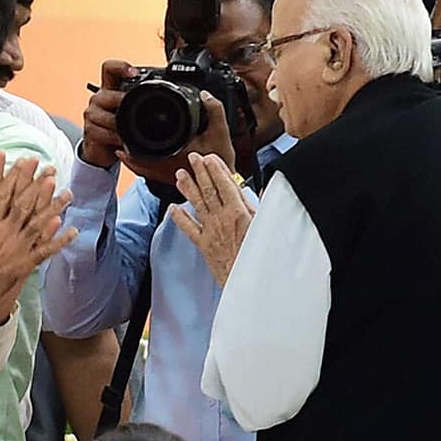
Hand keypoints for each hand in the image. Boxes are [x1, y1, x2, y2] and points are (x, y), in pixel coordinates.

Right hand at [0, 152, 77, 326]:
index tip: (21, 160)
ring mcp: (17, 248)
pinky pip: (46, 251)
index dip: (11, 175)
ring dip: (54, 207)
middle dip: (37, 184)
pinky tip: (72, 229)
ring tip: (68, 193)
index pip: (1, 194)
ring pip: (39, 223)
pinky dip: (59, 240)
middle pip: (24, 203)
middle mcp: (4, 233)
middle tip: (49, 168)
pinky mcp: (25, 264)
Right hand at [80, 60, 135, 168]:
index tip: (134, 73)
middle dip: (121, 102)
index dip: (120, 67)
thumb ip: (143, 99)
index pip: (110, 69)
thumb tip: (172, 92)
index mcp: (111, 88)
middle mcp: (99, 98)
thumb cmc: (121, 127)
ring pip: (106, 116)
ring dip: (120, 124)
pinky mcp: (89, 130)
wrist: (104, 149)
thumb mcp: (132, 110)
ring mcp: (92, 114)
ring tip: (130, 130)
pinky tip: (122, 140)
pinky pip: (102, 132)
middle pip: (106, 93)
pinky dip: (115, 137)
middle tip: (135, 110)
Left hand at [117, 90, 235, 186]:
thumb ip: (214, 110)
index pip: (145, 148)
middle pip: (135, 158)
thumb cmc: (221, 161)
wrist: (225, 184)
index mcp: (175, 155)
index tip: (123, 126)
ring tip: (121, 141)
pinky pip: (145, 173)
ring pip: (138, 167)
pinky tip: (131, 155)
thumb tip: (204, 94)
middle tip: (118, 131)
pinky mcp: (167, 178)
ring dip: (128, 155)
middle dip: (126, 144)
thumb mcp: (221, 132)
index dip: (131, 138)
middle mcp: (166, 168)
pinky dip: (136, 164)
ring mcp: (165, 175)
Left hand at [170, 152, 255, 286]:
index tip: (210, 158)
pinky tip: (173, 208)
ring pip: (197, 204)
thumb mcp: (267, 227)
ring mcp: (211, 231)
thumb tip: (260, 192)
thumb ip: (260, 208)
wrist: (249, 282)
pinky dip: (180, 218)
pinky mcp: (204, 245)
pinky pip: (189, 229)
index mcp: (239, 213)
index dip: (217, 169)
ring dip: (188, 188)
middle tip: (193, 158)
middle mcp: (222, 219)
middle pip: (209, 190)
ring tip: (180, 175)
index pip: (226, 184)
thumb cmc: (261, 258)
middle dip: (200, 172)